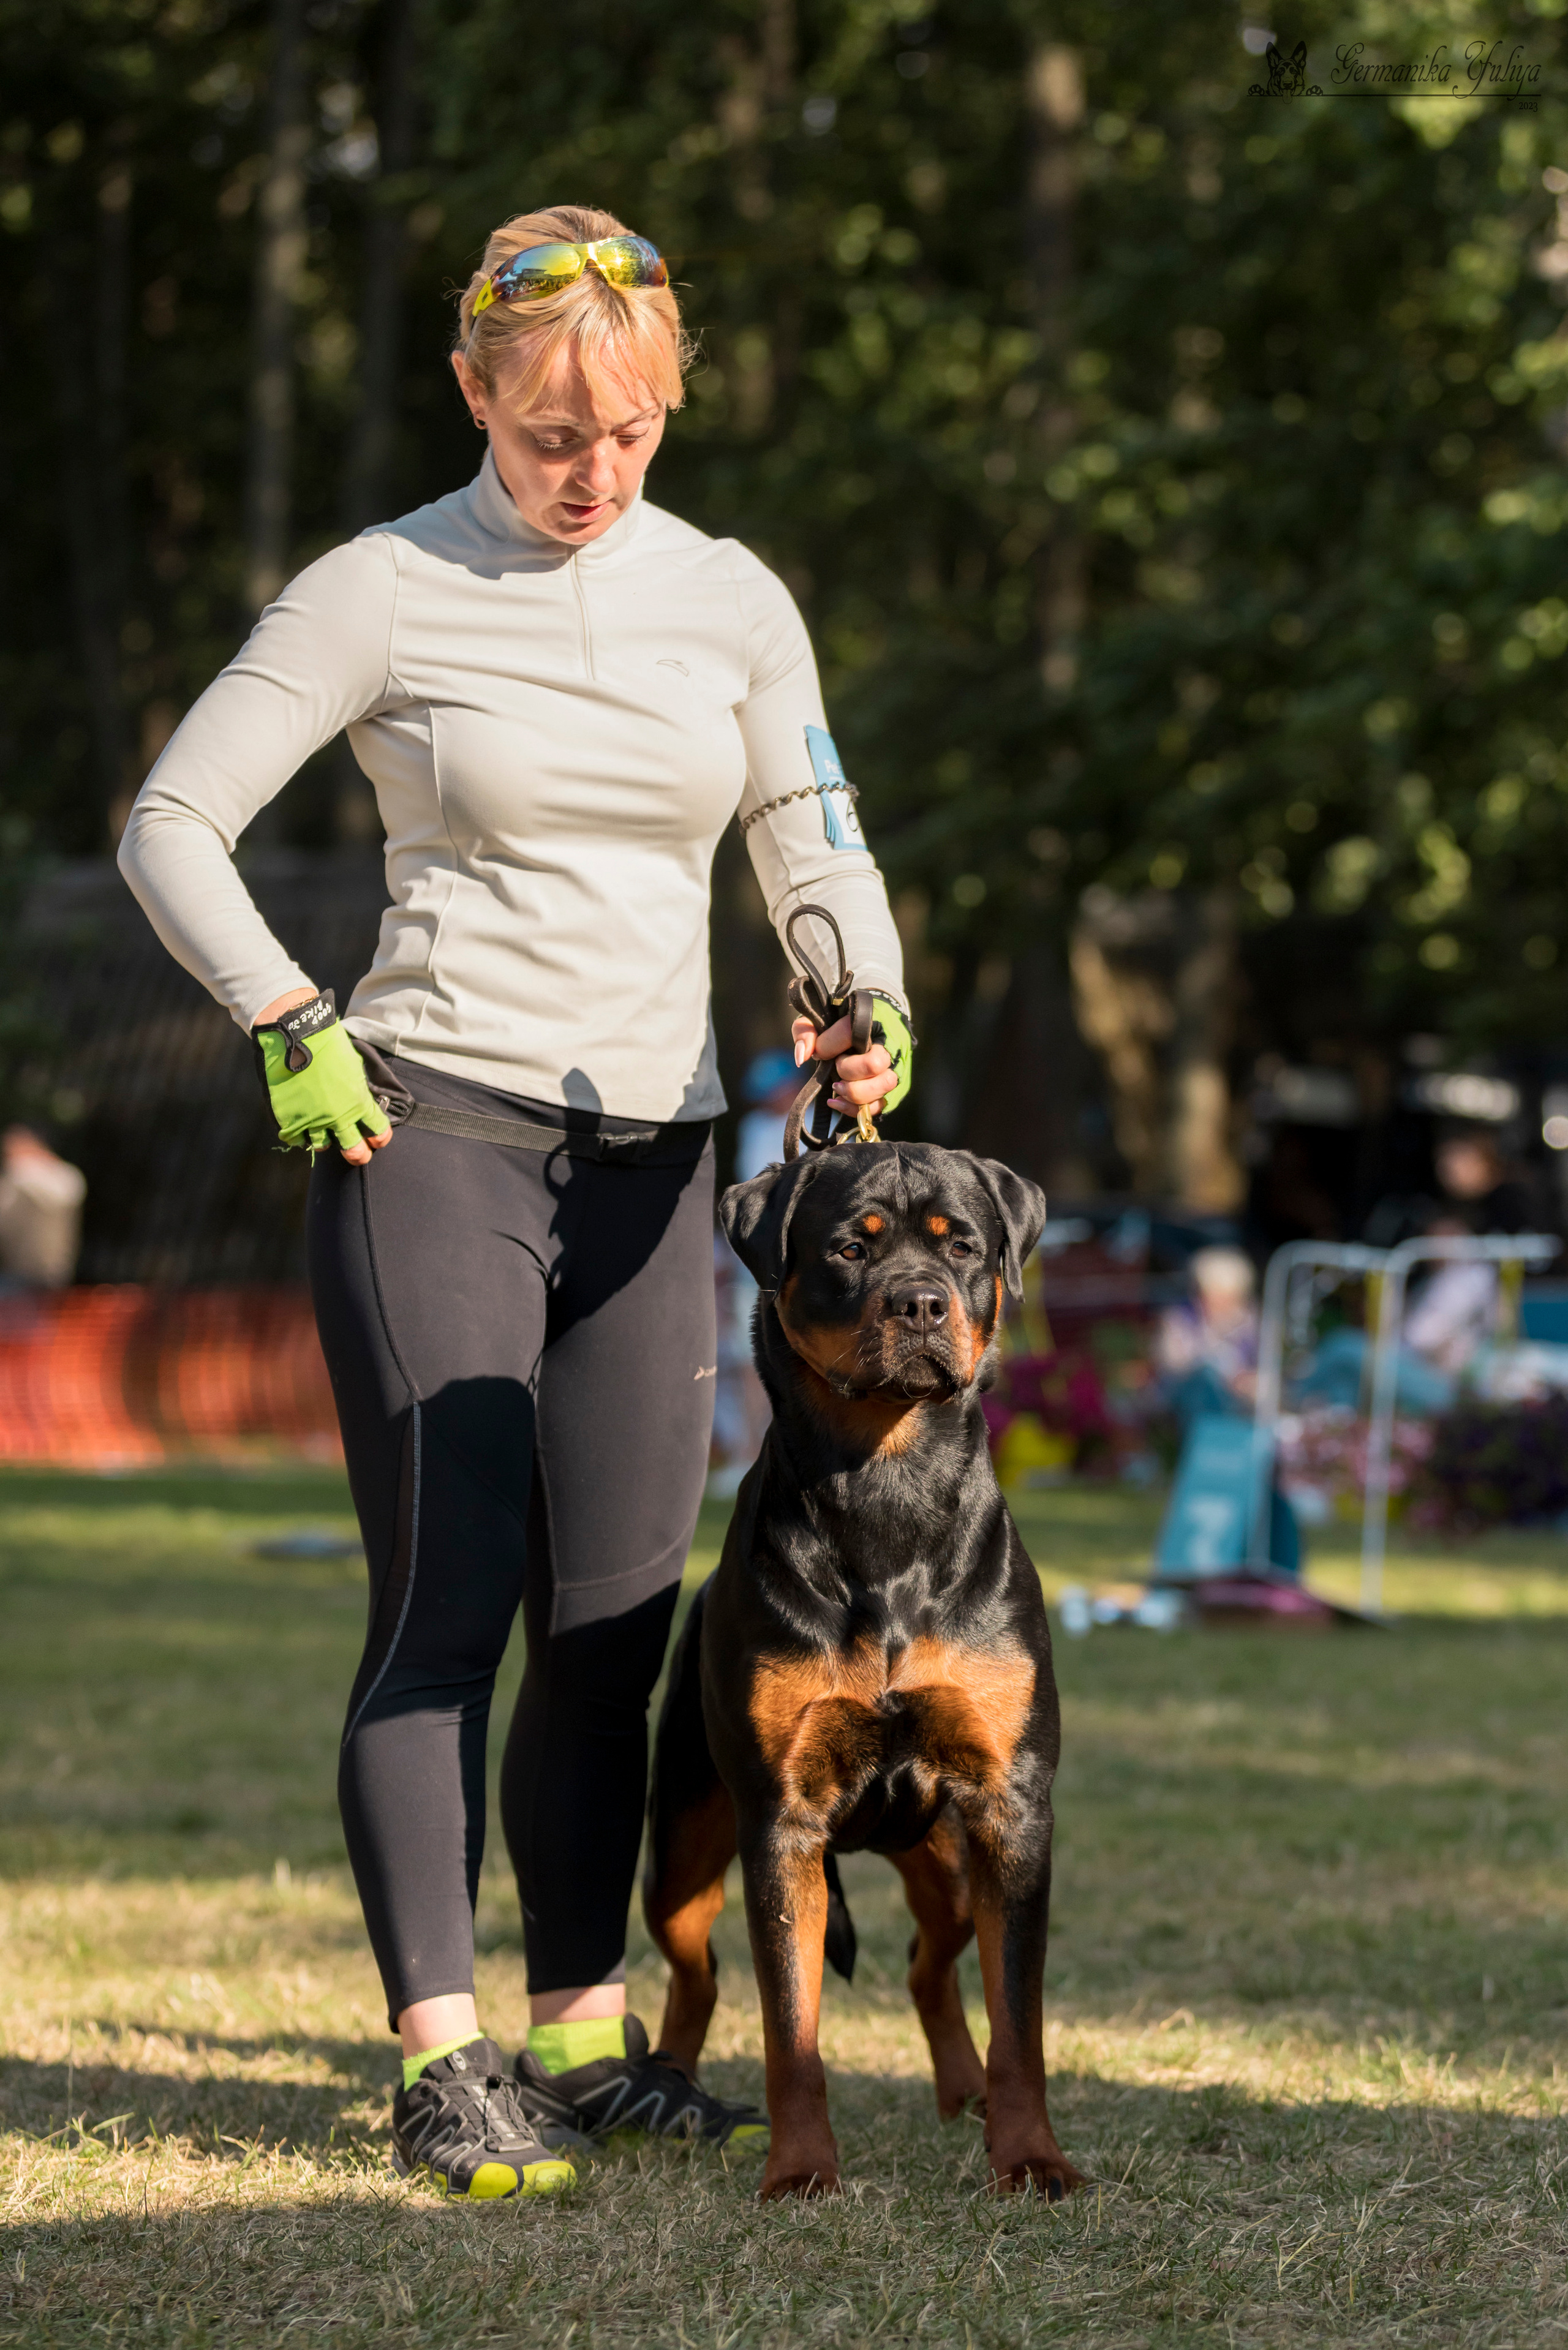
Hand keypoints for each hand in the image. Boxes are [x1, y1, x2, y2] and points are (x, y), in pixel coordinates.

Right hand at [252, 987, 391, 1165]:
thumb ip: (360, 1088)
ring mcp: (311, 1120)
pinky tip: (303, 1127)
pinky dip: (300, 1135)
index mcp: (359, 1102)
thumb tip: (363, 1100)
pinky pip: (296, 1139)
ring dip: (327, 1140)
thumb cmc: (328, 1042)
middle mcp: (337, 1116)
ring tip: (325, 1133)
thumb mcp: (354, 1065)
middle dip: (359, 1154)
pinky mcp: (288, 1118)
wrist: (294, 1032)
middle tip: (359, 1153)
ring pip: (323, 1146)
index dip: (380, 1138)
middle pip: (354, 1151)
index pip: (379, 1132)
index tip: (378, 1139)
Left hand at [792, 995, 911, 1120]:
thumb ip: (805, 1031)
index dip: (827, 1046)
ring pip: (883, 1086)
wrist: (875, 1027)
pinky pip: (878, 1107)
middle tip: (836, 1066)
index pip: (848, 1032)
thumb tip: (803, 1057)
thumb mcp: (819, 1019)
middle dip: (847, 1070)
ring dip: (854, 1092)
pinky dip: (854, 1108)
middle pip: (874, 1064)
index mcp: (871, 1019)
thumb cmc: (843, 1024)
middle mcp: (890, 1043)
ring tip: (837, 1087)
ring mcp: (896, 1068)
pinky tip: (837, 1101)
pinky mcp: (895, 1090)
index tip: (819, 1052)